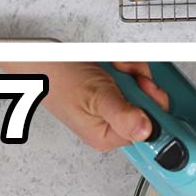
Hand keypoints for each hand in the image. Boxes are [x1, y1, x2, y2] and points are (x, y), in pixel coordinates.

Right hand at [2, 62, 167, 150]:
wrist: (40, 58)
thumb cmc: (58, 79)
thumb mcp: (97, 97)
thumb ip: (123, 116)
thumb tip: (146, 132)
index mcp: (107, 136)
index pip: (152, 128)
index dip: (154, 106)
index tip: (148, 90)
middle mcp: (112, 125)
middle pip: (152, 105)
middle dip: (142, 84)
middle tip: (126, 76)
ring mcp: (115, 106)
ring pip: (144, 88)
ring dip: (133, 72)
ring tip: (114, 68)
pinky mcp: (114, 91)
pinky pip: (134, 78)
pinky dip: (127, 67)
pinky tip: (113, 65)